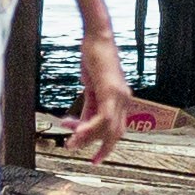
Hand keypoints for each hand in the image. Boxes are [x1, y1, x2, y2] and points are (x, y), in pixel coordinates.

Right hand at [61, 33, 133, 164]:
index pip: (115, 128)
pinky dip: (88, 128)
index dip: (105, 144)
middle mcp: (125, 100)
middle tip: (86, 158)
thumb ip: (89, 107)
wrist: (97, 37)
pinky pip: (102, 118)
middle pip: (115, 133)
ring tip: (70, 144)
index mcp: (122, 100)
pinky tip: (75, 133)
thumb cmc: (94, 58)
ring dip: (87, 139)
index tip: (95, 157)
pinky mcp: (111, 92)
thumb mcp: (91, 87)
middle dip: (100, 148)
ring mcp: (120, 96)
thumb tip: (81, 126)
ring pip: (108, 129)